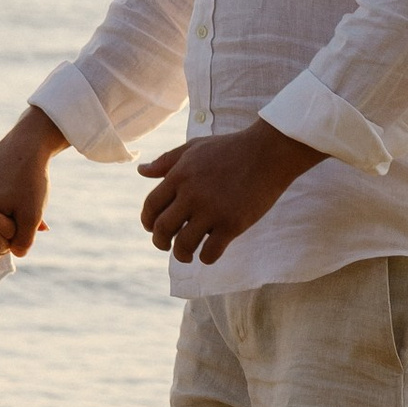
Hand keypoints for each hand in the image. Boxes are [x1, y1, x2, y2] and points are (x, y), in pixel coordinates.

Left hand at [136, 119, 320, 264]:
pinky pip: (210, 252)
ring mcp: (212, 211)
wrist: (266, 154)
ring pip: (184, 244)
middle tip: (165, 246)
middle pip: (163, 228)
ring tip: (186, 254)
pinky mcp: (232, 224)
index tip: (150, 228)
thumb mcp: (193, 148)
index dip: (147, 221)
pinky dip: (205, 258)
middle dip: (159, 242)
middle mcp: (191, 194)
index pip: (151, 205)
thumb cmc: (229, 149)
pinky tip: (207, 254)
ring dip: (181, 254)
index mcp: (179, 175)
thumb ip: (166, 161)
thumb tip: (141, 171)